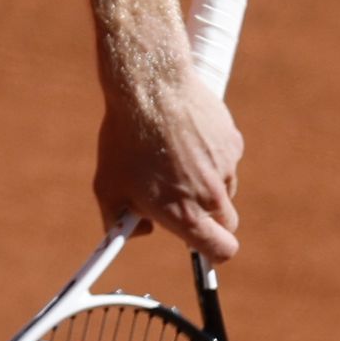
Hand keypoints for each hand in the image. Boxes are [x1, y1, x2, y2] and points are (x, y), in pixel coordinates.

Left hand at [93, 59, 243, 260]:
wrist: (151, 87)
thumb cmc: (125, 139)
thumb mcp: (107, 186)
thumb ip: (117, 220)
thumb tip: (136, 231)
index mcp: (183, 213)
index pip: (220, 250)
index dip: (215, 253)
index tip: (204, 247)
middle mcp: (210, 194)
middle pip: (227, 224)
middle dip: (209, 221)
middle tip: (182, 203)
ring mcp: (226, 167)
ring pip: (224, 189)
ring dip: (206, 184)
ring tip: (171, 158)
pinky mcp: (232, 142)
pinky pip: (225, 159)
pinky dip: (210, 155)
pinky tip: (184, 137)